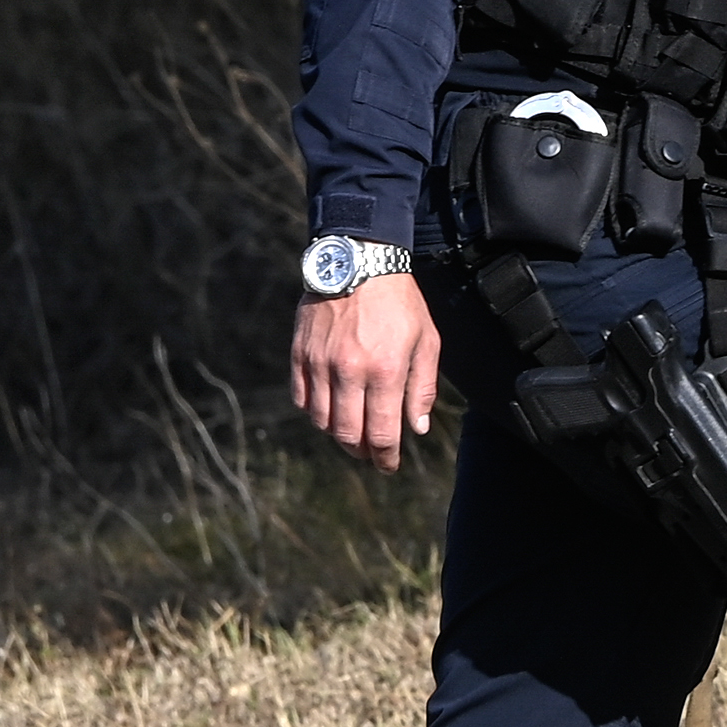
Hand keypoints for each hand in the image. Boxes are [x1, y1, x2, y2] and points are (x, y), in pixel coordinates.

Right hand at [292, 273, 439, 469]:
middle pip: (348, 434)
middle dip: (362, 451)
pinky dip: (314, 411)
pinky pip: (301, 398)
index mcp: (385, 371)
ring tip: (352, 432)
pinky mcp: (300, 354)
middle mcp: (349, 372)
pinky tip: (330, 409)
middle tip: (371, 453)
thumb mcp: (426, 341)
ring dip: (338, 434)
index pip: (383, 433)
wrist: (360, 260)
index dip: (386, 457)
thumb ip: (421, 387)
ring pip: (321, 421)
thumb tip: (417, 428)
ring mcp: (320, 363)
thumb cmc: (400, 303)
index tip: (389, 466)